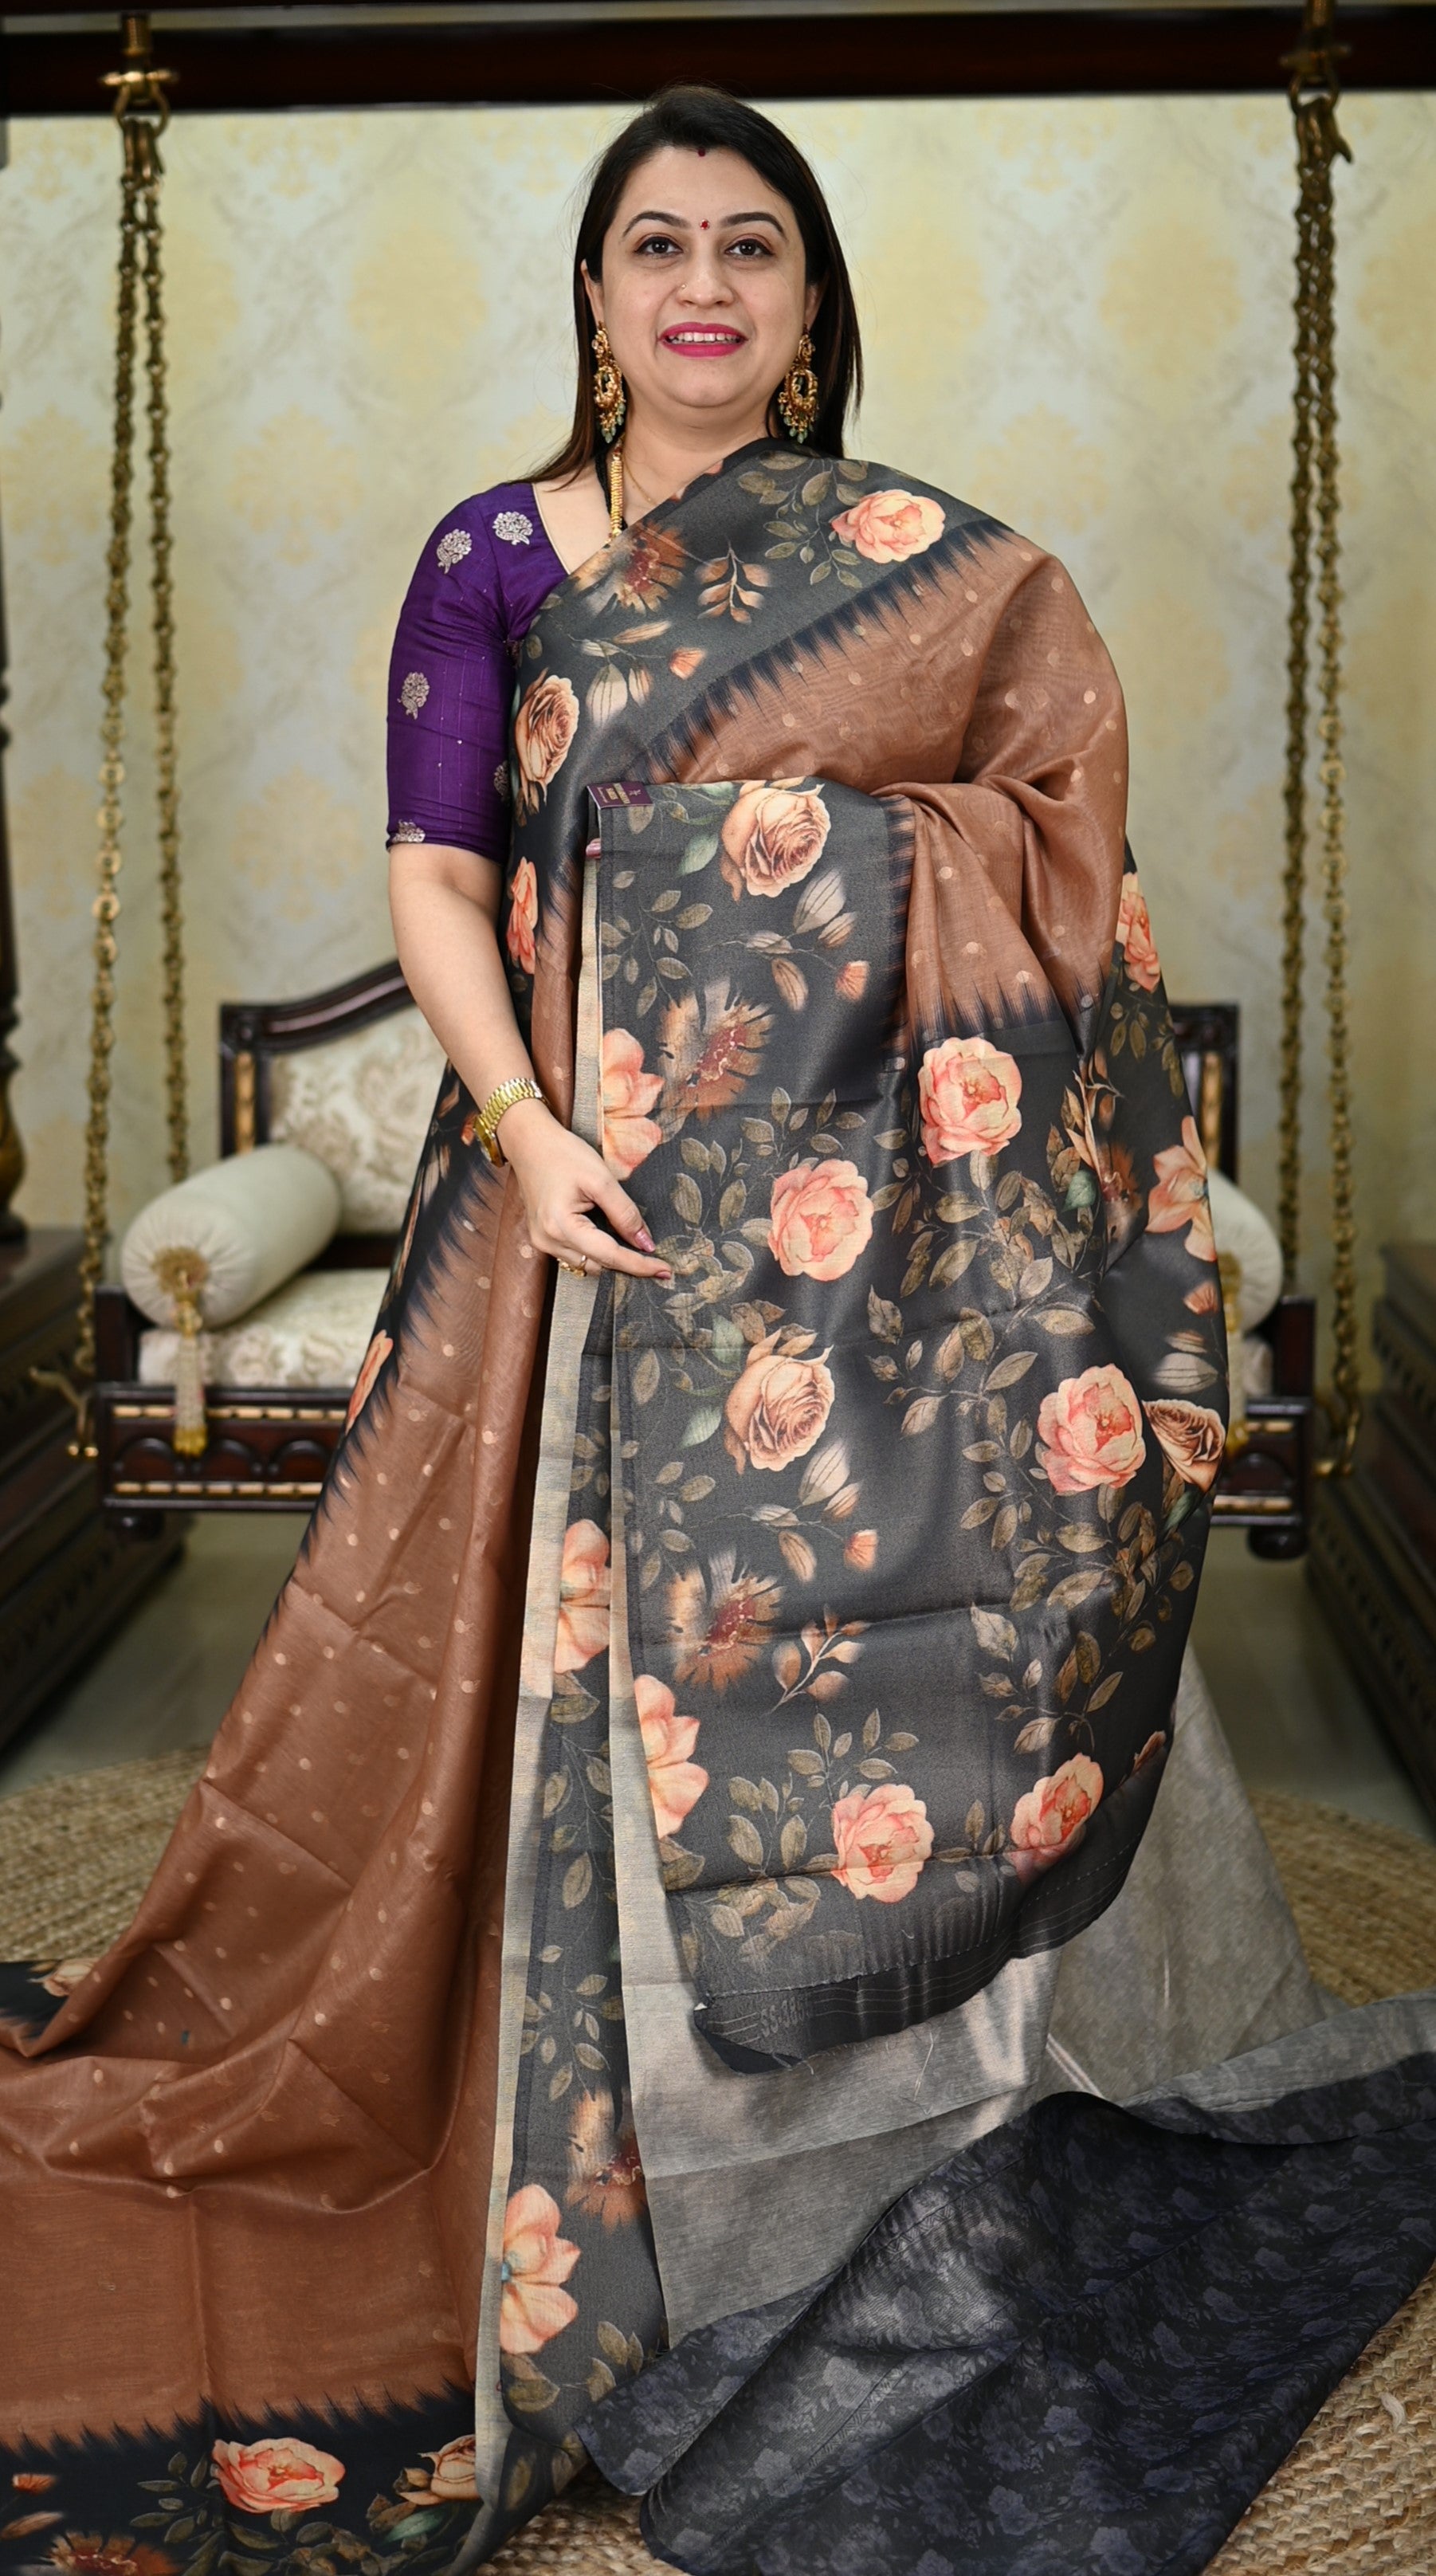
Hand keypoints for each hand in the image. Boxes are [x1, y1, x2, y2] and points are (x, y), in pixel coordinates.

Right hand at [501, 1101, 671, 1281]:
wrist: (530, 1143)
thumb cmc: (563, 1154)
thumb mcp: (601, 1179)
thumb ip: (624, 1213)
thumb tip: (645, 1243)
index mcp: (560, 1226)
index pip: (609, 1256)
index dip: (639, 1265)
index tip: (665, 1271)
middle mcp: (548, 1241)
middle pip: (598, 1266)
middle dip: (627, 1266)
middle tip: (658, 1263)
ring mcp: (542, 1242)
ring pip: (587, 1264)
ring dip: (612, 1260)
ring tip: (639, 1252)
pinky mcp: (543, 1237)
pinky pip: (576, 1255)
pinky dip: (597, 1252)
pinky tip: (614, 1242)